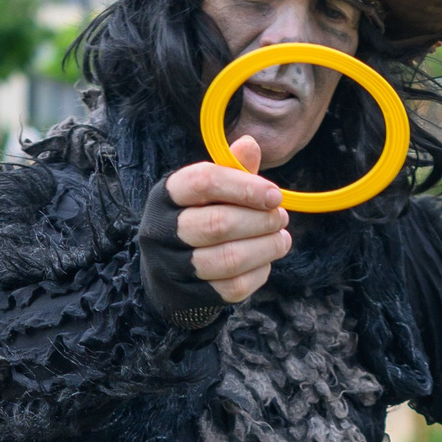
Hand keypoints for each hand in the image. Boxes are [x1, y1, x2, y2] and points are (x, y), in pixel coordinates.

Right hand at [163, 137, 291, 305]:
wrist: (168, 276)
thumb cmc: (197, 219)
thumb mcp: (207, 192)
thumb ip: (231, 170)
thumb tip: (250, 145)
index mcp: (165, 195)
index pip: (204, 181)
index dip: (245, 186)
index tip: (275, 194)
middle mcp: (160, 231)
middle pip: (219, 224)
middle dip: (261, 220)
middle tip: (280, 217)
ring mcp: (172, 267)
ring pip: (229, 259)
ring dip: (266, 247)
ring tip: (281, 238)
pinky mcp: (190, 296)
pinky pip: (234, 287)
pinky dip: (259, 272)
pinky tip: (265, 260)